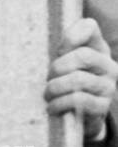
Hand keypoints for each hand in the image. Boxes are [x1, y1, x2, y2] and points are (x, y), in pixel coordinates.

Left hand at [45, 17, 117, 141]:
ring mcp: (108, 87)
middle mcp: (108, 65)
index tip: (57, 50)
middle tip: (47, 79)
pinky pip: (78, 100)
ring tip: (47, 95)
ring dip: (55, 88)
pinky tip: (52, 108)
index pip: (89, 27)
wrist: (80, 118)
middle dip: (58, 67)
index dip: (70, 34)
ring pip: (79, 79)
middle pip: (84, 56)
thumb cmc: (66, 85)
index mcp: (97, 48)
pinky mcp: (102, 107)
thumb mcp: (63, 65)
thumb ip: (58, 50)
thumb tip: (38, 40)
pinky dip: (59, 103)